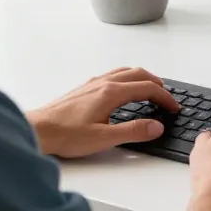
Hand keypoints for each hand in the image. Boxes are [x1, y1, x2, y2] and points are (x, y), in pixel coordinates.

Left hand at [26, 67, 177, 157]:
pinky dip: (127, 78)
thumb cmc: (65, 135)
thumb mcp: (104, 138)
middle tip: (167, 97)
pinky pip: (113, 75)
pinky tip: (122, 89)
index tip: (174, 107)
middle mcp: (103, 83)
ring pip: (125, 72)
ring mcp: (92, 83)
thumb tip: (156, 126)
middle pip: (138, 74)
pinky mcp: (84, 88)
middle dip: (157, 84)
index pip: (147, 88)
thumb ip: (133, 131)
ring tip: (150, 88)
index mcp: (111, 93)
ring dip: (142, 78)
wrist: (37, 130)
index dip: (165, 98)